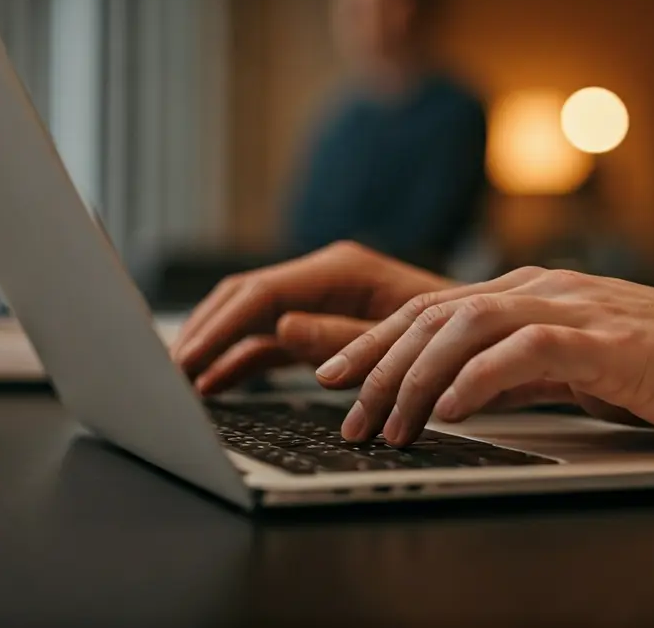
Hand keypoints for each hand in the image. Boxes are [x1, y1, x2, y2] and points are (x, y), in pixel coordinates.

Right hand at [170, 242, 453, 393]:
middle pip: (244, 298)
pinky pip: (267, 340)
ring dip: (214, 346)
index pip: (261, 293)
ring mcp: (320, 301)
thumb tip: (282, 329)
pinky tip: (214, 384)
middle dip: (204, 332)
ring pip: (249, 318)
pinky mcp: (321, 326)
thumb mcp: (402, 338)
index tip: (186, 358)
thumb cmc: (454, 335)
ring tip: (179, 380)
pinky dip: (239, 360)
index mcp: (342, 270)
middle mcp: (324, 278)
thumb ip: (340, 337)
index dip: (218, 326)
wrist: (486, 338)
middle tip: (167, 370)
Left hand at [316, 268, 653, 446]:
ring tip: (389, 424)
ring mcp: (576, 310)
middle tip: (345, 412)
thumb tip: (458, 396)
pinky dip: (480, 378)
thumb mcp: (576, 368)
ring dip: (418, 377)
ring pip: (468, 326)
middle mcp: (544, 291)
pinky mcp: (609, 341)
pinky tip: (450, 407)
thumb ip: (519, 372)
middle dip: (378, 363)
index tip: (335, 375)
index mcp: (532, 294)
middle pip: (435, 314)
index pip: (432, 310)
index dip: (376, 342)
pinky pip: (528, 350)